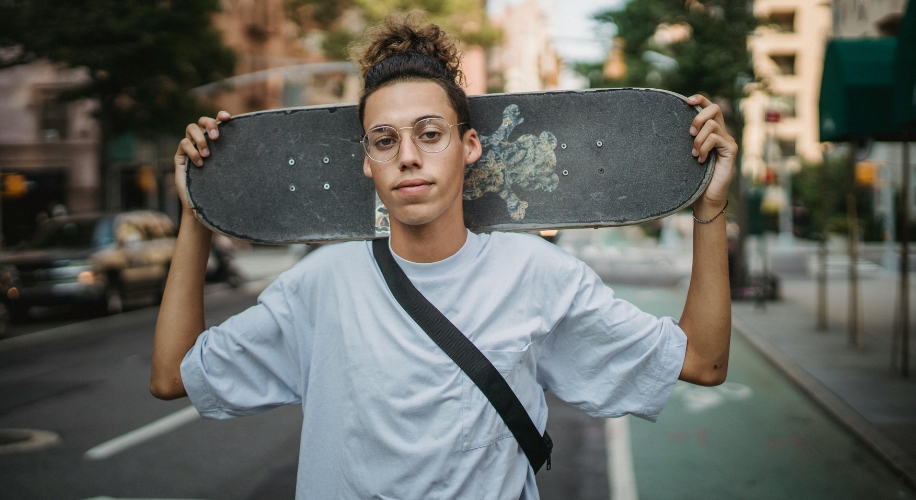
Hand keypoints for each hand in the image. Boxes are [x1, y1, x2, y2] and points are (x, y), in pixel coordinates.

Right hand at [174, 111, 231, 210]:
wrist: (201, 202)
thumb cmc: (220, 186)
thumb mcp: (230, 171)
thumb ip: (236, 160)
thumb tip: (258, 152)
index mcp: (215, 141)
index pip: (217, 122)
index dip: (221, 116)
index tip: (228, 118)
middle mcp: (202, 140)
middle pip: (202, 120)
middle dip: (210, 124)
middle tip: (216, 138)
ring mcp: (190, 147)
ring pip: (191, 128)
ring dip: (200, 139)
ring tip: (207, 156)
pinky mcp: (180, 156)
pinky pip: (183, 143)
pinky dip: (192, 151)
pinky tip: (200, 164)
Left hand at [686, 95, 736, 219]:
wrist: (705, 197)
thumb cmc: (693, 177)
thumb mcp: (686, 154)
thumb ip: (686, 140)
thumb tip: (669, 125)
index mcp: (712, 131)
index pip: (710, 107)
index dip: (700, 99)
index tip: (686, 101)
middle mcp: (722, 133)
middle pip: (715, 108)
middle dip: (698, 117)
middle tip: (690, 134)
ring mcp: (728, 141)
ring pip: (712, 125)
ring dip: (698, 139)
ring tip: (694, 154)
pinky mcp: (731, 150)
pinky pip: (715, 138)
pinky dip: (704, 147)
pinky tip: (700, 160)